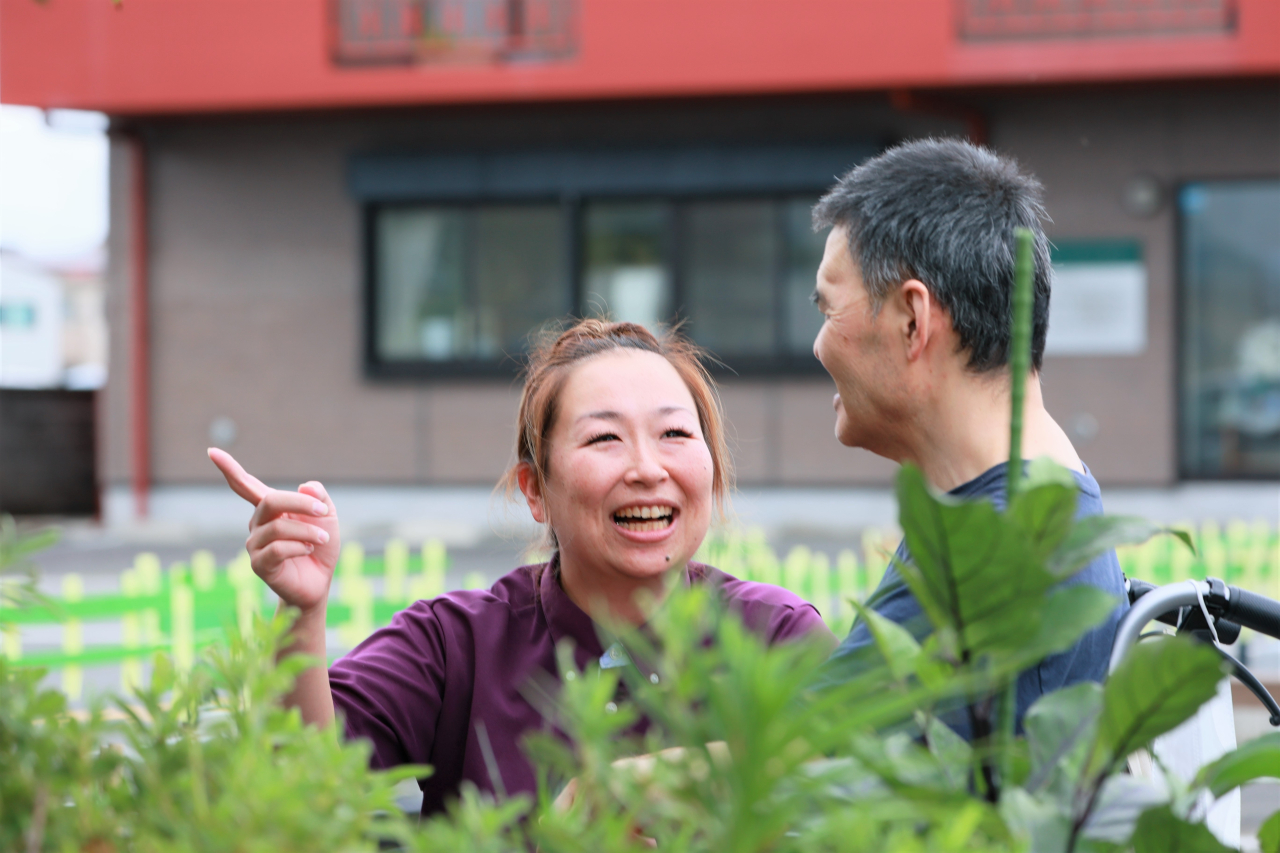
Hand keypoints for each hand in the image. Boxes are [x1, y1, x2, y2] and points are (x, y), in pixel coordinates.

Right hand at [208, 448, 339, 613]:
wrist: (319, 582)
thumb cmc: (320, 547)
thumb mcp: (327, 518)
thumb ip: (319, 498)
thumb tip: (307, 485)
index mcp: (270, 509)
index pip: (245, 485)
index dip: (229, 468)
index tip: (212, 451)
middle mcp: (257, 524)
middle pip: (270, 501)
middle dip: (300, 503)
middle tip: (323, 512)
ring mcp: (255, 545)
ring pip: (278, 527)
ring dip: (307, 531)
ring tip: (322, 538)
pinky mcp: (258, 564)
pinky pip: (277, 549)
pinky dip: (299, 547)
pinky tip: (308, 550)